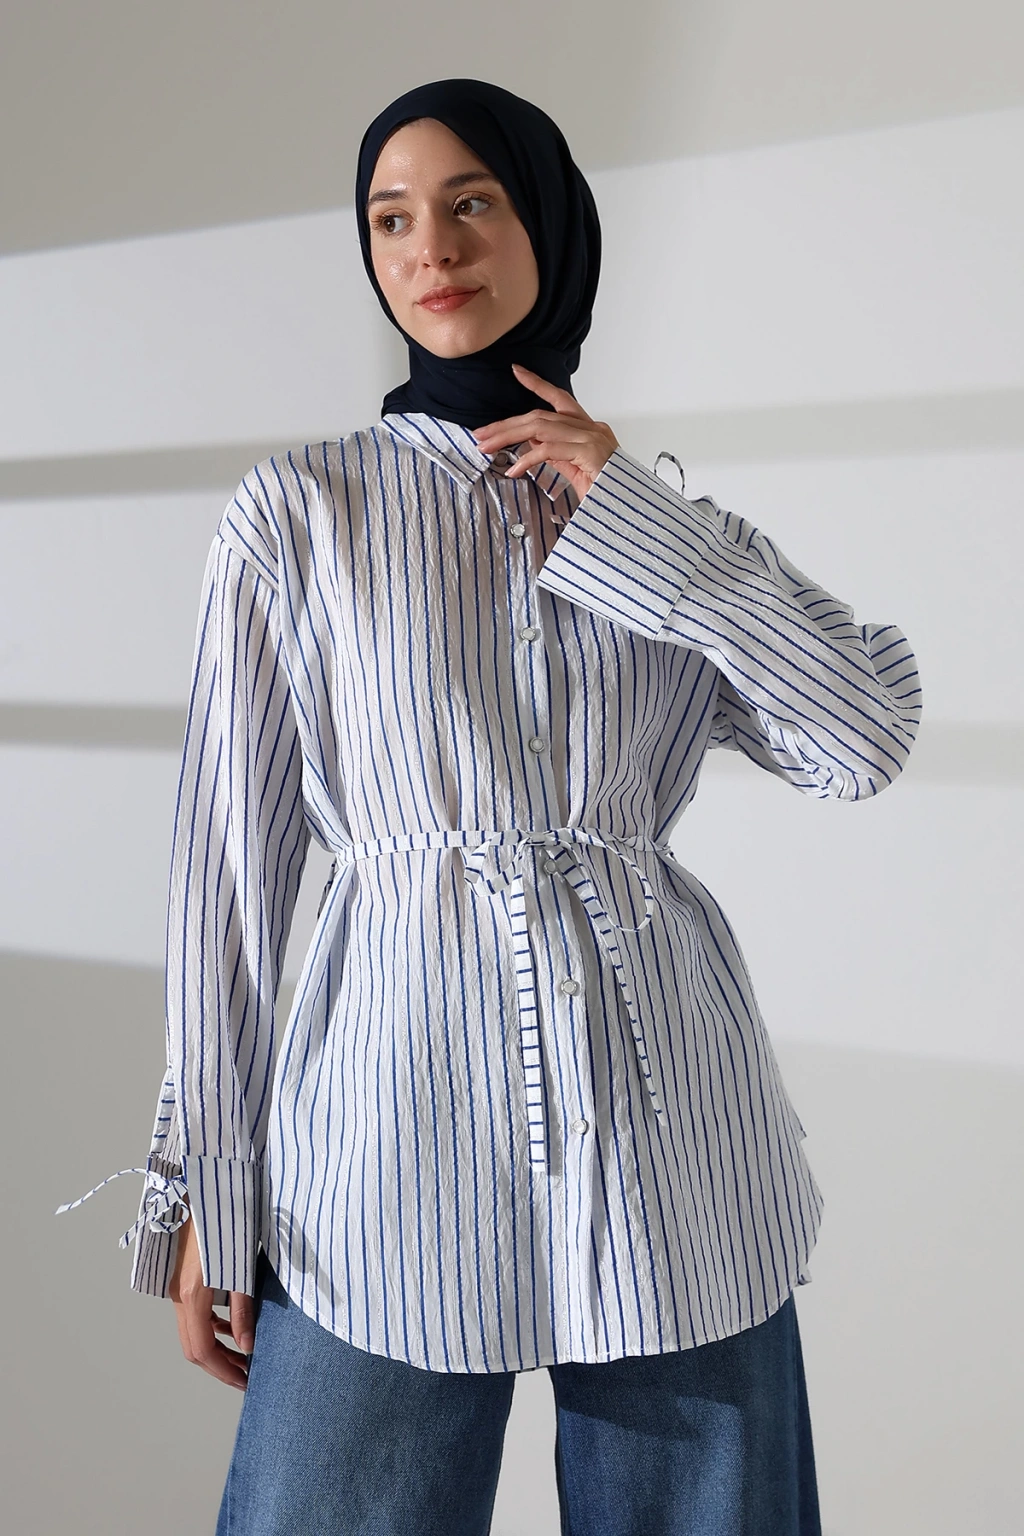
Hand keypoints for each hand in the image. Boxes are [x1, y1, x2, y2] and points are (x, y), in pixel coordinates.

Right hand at [168, 1205, 254, 1389]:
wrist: (207, 1181)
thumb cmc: (228, 1217)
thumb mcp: (241, 1265)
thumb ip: (243, 1308)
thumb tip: (248, 1346)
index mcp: (191, 1294)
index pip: (202, 1350)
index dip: (225, 1372)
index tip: (247, 1382)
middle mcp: (178, 1294)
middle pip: (193, 1346)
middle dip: (220, 1366)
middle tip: (248, 1376)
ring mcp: (178, 1285)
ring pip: (192, 1331)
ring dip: (217, 1348)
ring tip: (245, 1358)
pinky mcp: (185, 1275)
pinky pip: (194, 1313)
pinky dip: (212, 1326)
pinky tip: (233, 1326)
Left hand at [472, 364, 618, 500]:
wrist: (626, 510)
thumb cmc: (605, 492)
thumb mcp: (574, 469)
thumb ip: (556, 454)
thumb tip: (531, 446)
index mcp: (588, 429)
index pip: (560, 399)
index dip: (537, 384)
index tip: (517, 372)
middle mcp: (591, 428)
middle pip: (540, 416)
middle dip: (507, 425)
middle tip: (481, 434)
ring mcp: (591, 438)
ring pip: (540, 428)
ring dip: (509, 437)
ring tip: (487, 447)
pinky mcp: (589, 452)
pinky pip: (549, 450)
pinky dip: (528, 459)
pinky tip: (514, 470)